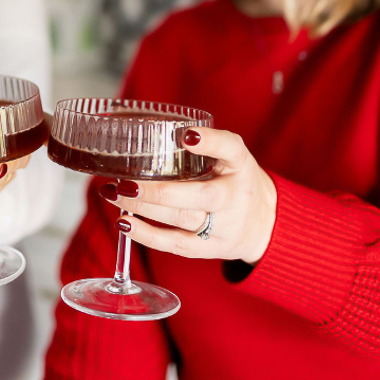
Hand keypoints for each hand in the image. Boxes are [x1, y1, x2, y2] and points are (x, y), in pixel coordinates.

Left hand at [100, 127, 276, 263]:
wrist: (265, 224)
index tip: (187, 135)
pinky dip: (147, 236)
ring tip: (114, 194)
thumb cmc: (236, 180)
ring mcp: (223, 226)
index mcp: (240, 164)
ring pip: (181, 218)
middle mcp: (234, 196)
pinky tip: (124, 223)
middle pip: (199, 195)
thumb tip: (149, 131)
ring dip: (142, 207)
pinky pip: (176, 244)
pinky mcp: (210, 248)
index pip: (231, 149)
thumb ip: (202, 144)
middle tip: (124, 180)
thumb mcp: (231, 156)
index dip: (210, 142)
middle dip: (158, 190)